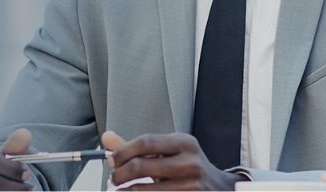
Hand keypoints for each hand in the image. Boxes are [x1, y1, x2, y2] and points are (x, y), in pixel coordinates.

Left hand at [102, 131, 243, 189]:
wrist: (218, 188)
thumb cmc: (188, 168)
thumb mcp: (169, 152)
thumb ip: (138, 147)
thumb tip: (106, 138)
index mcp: (185, 142)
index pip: (146, 141)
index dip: (123, 151)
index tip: (112, 160)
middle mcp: (190, 162)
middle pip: (141, 166)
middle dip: (120, 174)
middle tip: (113, 179)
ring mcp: (191, 185)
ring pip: (143, 190)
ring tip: (121, 190)